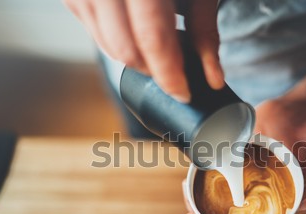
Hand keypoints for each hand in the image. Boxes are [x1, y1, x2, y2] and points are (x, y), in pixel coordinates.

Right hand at [64, 0, 223, 102]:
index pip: (153, 39)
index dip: (169, 74)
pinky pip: (91, 29)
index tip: (183, 93)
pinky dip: (115, 39)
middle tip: (174, 72)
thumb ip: (206, 32)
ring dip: (134, 58)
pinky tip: (134, 29)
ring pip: (105, 44)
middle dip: (152, 70)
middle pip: (125, 48)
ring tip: (157, 46)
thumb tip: (213, 78)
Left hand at [182, 99, 305, 213]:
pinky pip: (209, 183)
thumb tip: (305, 202)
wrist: (298, 112)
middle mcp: (257, 203)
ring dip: (197, 211)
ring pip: (214, 210)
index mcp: (281, 211)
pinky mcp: (230, 170)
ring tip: (189, 200)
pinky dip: (197, 186)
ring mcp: (241, 187)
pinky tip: (190, 180)